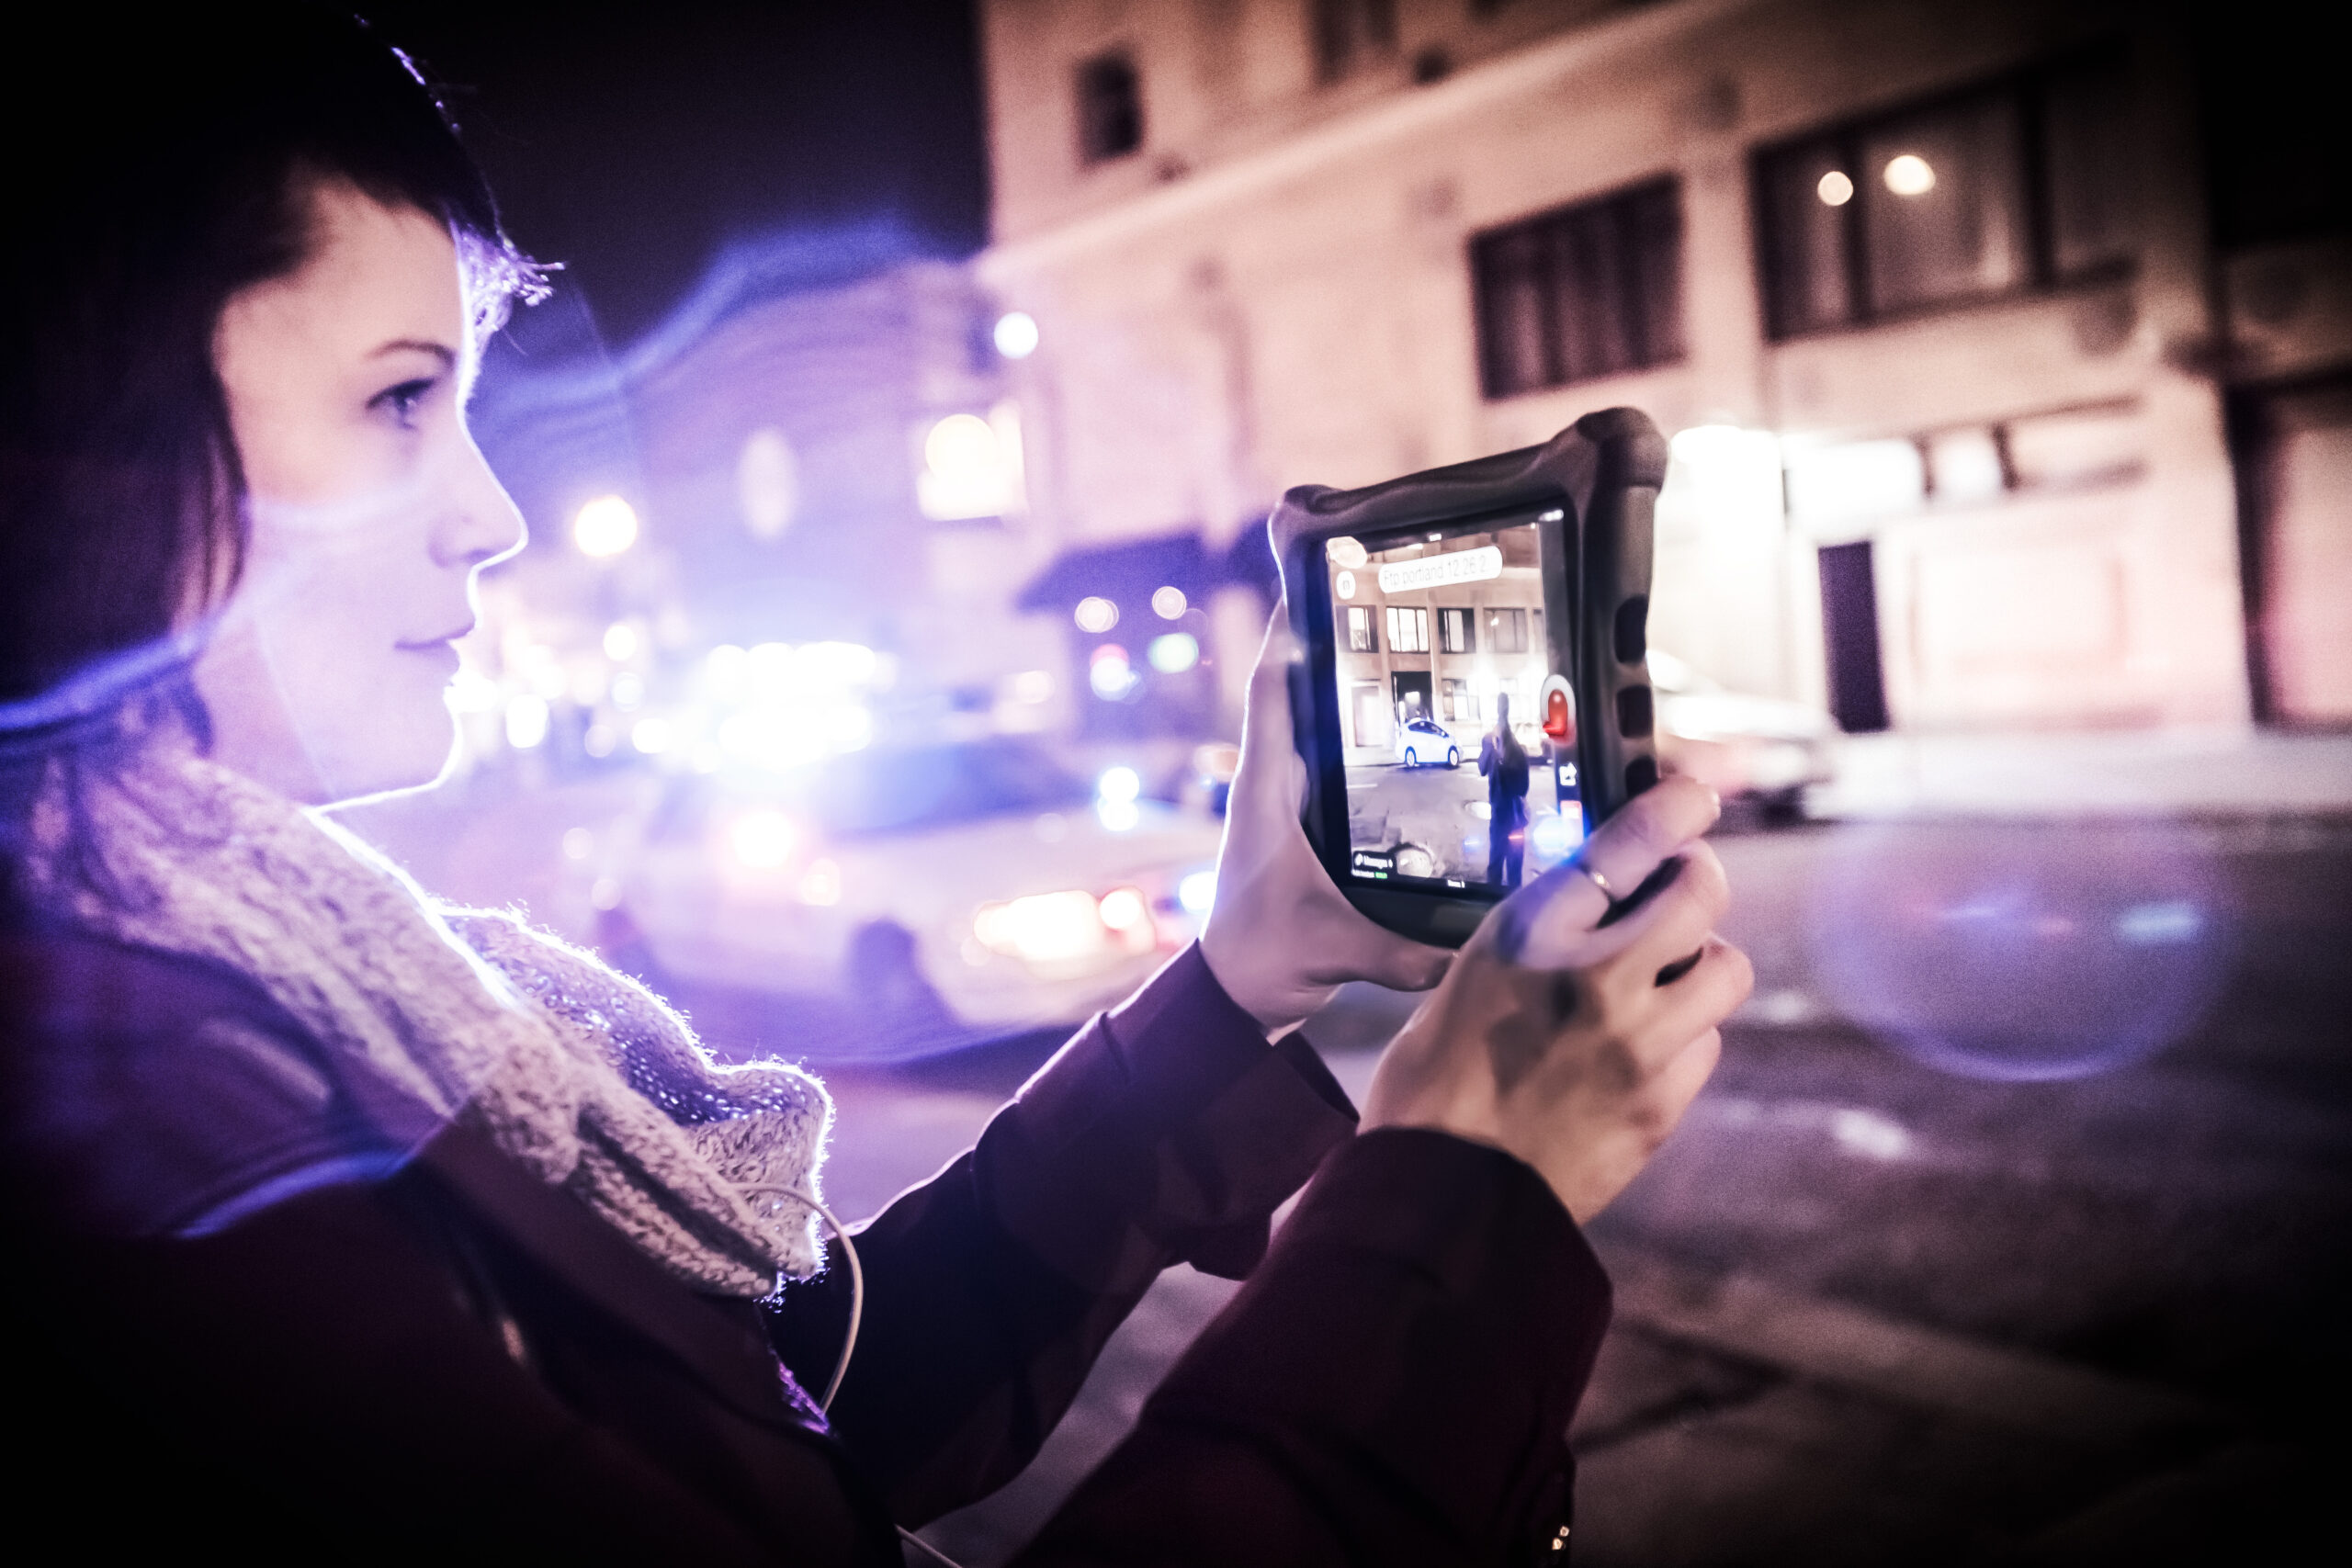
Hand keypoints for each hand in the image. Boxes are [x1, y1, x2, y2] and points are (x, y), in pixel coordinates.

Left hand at [1200, 607, 1451, 1035]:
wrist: (1236, 996)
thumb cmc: (1262, 961)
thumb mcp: (1333, 951)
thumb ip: (1399, 954)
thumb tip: (1463, 952)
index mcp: (1266, 792)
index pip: (1271, 694)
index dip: (1287, 636)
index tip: (1311, 583)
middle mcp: (1274, 785)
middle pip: (1298, 694)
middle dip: (1333, 646)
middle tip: (1382, 601)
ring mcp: (1289, 804)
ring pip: (1318, 727)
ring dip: (1349, 690)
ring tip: (1404, 648)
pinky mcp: (1308, 826)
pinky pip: (1336, 765)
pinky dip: (1364, 741)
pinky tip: (1410, 732)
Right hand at [1361, 776, 1751, 1222]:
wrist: (1441, 1194)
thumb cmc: (1435, 1080)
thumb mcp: (1471, 973)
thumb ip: (1540, 931)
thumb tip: (1600, 892)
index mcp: (1533, 934)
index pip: (1630, 841)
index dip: (1676, 805)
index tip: (1695, 795)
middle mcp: (1597, 978)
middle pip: (1702, 893)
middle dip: (1698, 883)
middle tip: (1680, 891)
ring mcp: (1640, 1044)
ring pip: (1727, 969)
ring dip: (1702, 965)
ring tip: (1663, 982)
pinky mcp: (1663, 1103)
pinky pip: (1708, 1045)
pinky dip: (1686, 1038)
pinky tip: (1643, 1050)